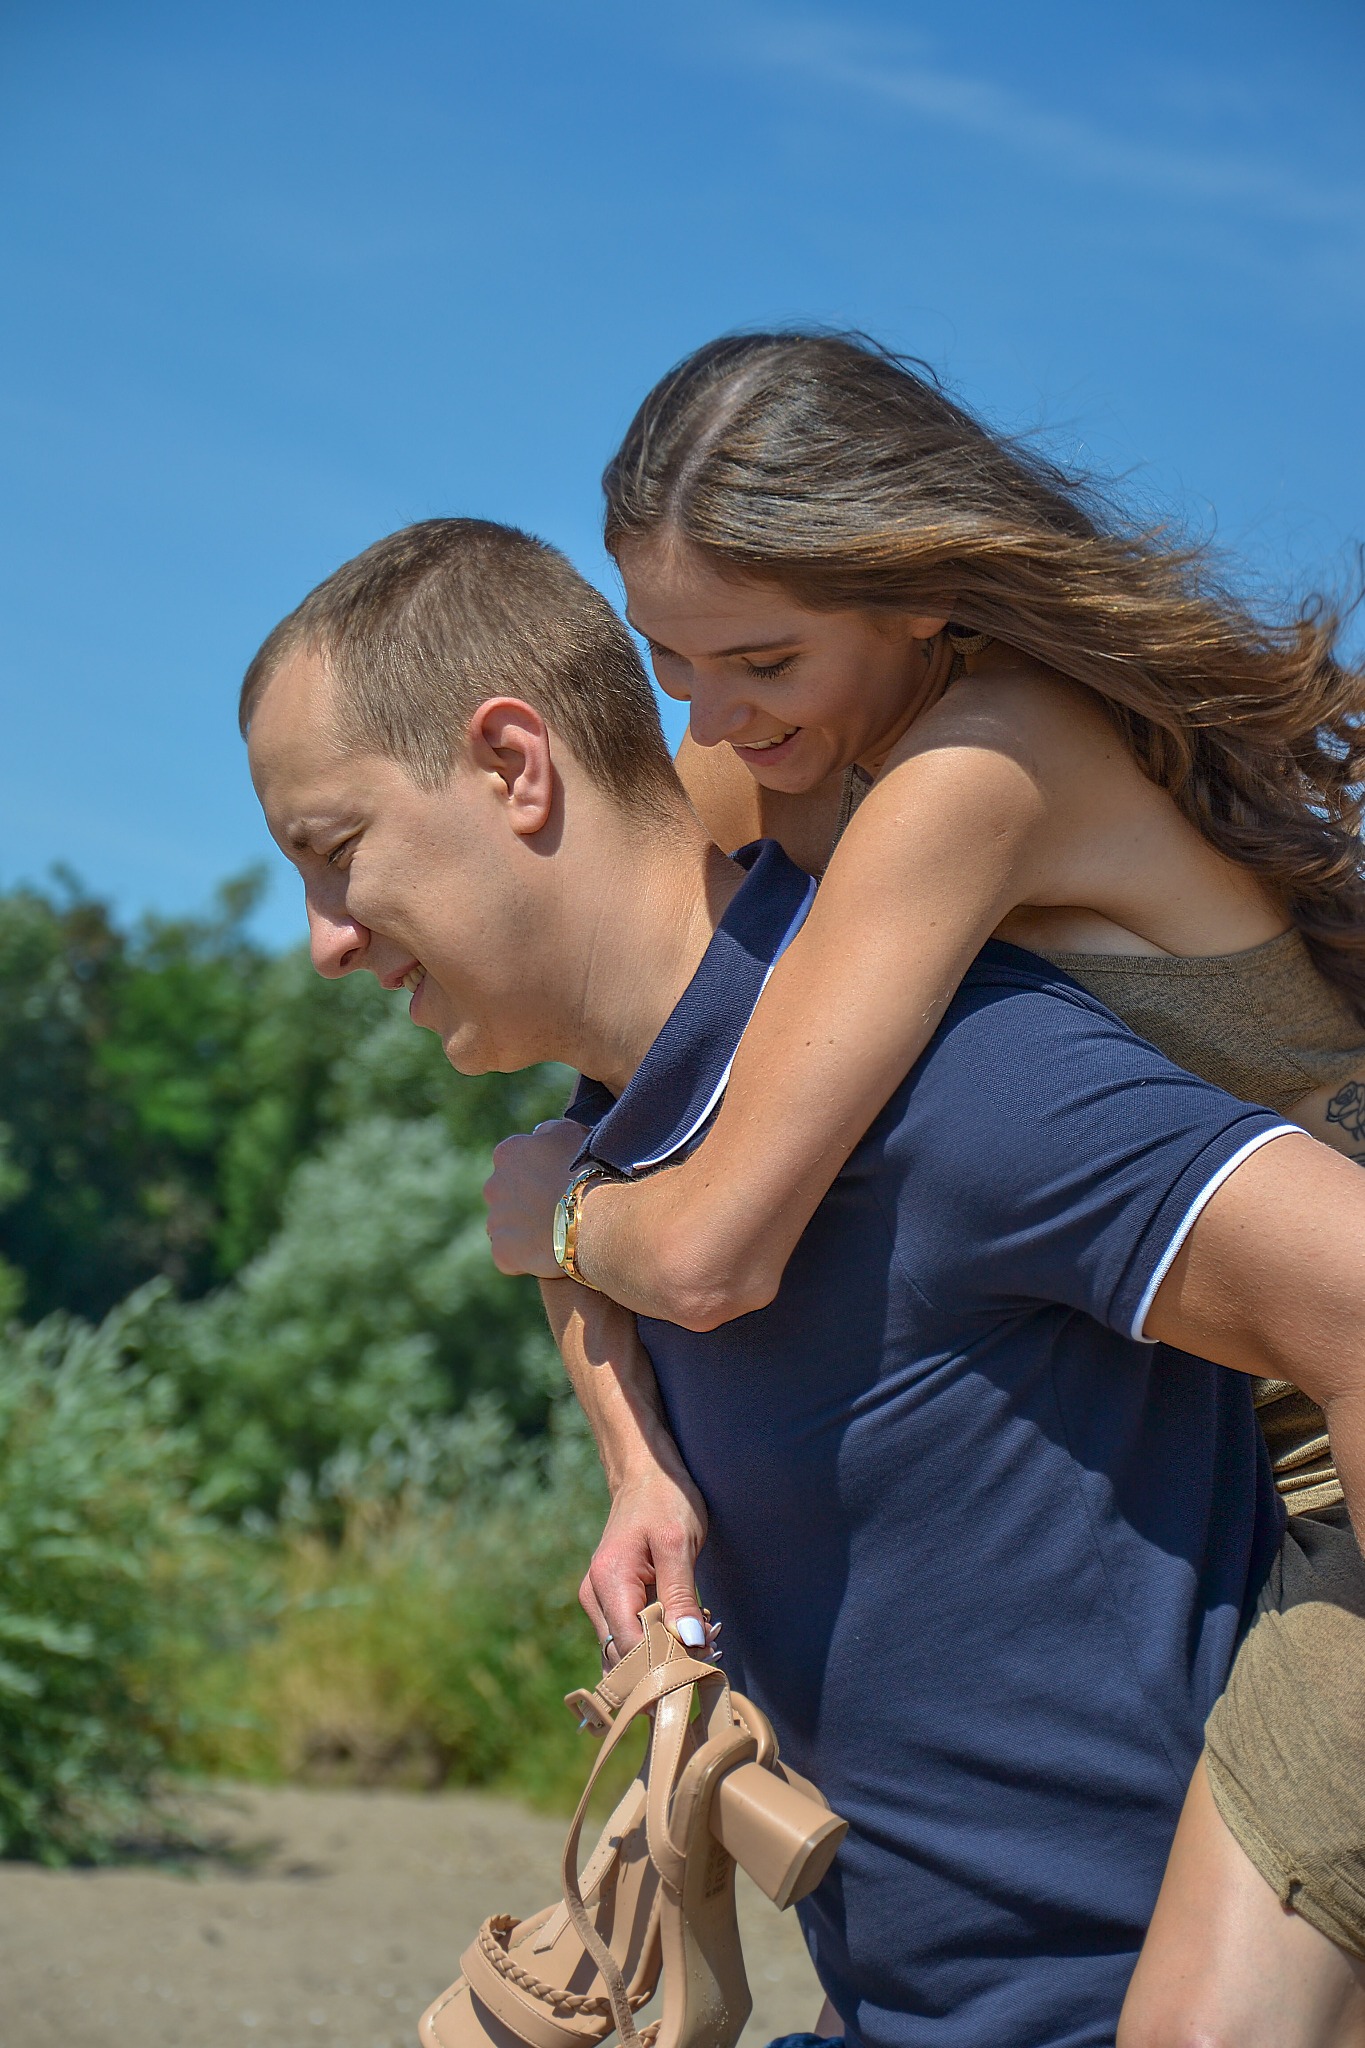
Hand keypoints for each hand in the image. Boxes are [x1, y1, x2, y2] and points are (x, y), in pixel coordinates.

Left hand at [485, 1119, 587, 1277]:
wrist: (595, 1217)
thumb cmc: (588, 1170)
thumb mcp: (571, 1132)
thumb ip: (549, 1131)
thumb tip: (539, 1135)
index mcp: (507, 1153)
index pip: (517, 1163)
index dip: (539, 1174)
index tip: (559, 1184)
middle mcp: (492, 1185)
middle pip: (508, 1195)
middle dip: (527, 1202)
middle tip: (559, 1209)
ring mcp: (495, 1221)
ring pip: (508, 1226)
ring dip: (526, 1230)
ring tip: (557, 1233)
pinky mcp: (502, 1252)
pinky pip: (510, 1256)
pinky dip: (526, 1257)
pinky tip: (550, 1253)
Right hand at [579, 1459, 709, 1663]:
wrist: (644, 1472)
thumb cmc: (664, 1499)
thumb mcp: (679, 1542)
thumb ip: (681, 1594)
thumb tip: (690, 1642)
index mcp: (609, 1582)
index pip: (631, 1648)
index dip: (666, 1664)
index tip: (705, 1662)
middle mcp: (594, 1597)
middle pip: (624, 1657)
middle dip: (664, 1665)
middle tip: (710, 1653)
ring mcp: (598, 1600)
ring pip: (625, 1651)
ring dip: (661, 1657)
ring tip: (702, 1641)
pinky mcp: (609, 1600)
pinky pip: (628, 1635)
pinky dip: (655, 1643)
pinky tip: (685, 1631)